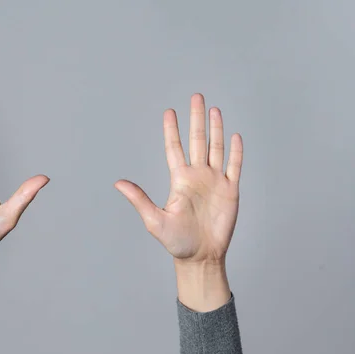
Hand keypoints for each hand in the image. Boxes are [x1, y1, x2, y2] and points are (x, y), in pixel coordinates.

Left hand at [115, 94, 242, 310]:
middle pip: (198, 140)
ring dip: (216, 129)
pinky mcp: (231, 191)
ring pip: (216, 148)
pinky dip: (236, 151)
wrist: (200, 257)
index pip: (174, 148)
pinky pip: (235, 166)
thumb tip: (118, 183)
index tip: (169, 111)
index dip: (172, 130)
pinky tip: (235, 136)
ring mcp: (215, 181)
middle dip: (196, 119)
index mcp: (179, 180)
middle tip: (196, 97)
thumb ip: (139, 199)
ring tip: (214, 109)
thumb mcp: (154, 220)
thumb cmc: (176, 241)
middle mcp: (197, 176)